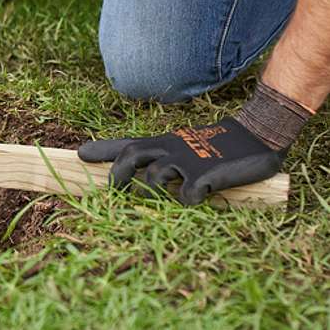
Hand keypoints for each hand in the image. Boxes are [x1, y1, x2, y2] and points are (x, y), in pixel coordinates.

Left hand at [77, 118, 284, 204]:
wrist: (256, 134)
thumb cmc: (217, 143)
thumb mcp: (183, 143)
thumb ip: (164, 155)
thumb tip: (142, 172)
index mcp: (163, 142)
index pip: (126, 144)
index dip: (103, 149)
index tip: (80, 153)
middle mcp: (170, 148)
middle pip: (131, 157)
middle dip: (118, 176)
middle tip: (115, 193)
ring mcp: (187, 160)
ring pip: (154, 178)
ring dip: (148, 194)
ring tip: (153, 203)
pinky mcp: (206, 174)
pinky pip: (187, 194)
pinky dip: (185, 202)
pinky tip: (192, 201)